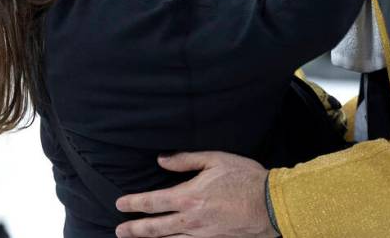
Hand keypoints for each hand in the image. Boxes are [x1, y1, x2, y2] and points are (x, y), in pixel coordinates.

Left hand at [115, 152, 275, 237]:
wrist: (270, 204)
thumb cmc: (245, 177)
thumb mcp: (216, 159)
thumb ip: (186, 160)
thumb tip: (162, 160)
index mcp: (188, 196)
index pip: (152, 201)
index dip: (133, 203)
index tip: (120, 204)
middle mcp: (190, 219)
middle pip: (154, 228)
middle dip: (134, 229)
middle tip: (119, 230)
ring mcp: (201, 234)